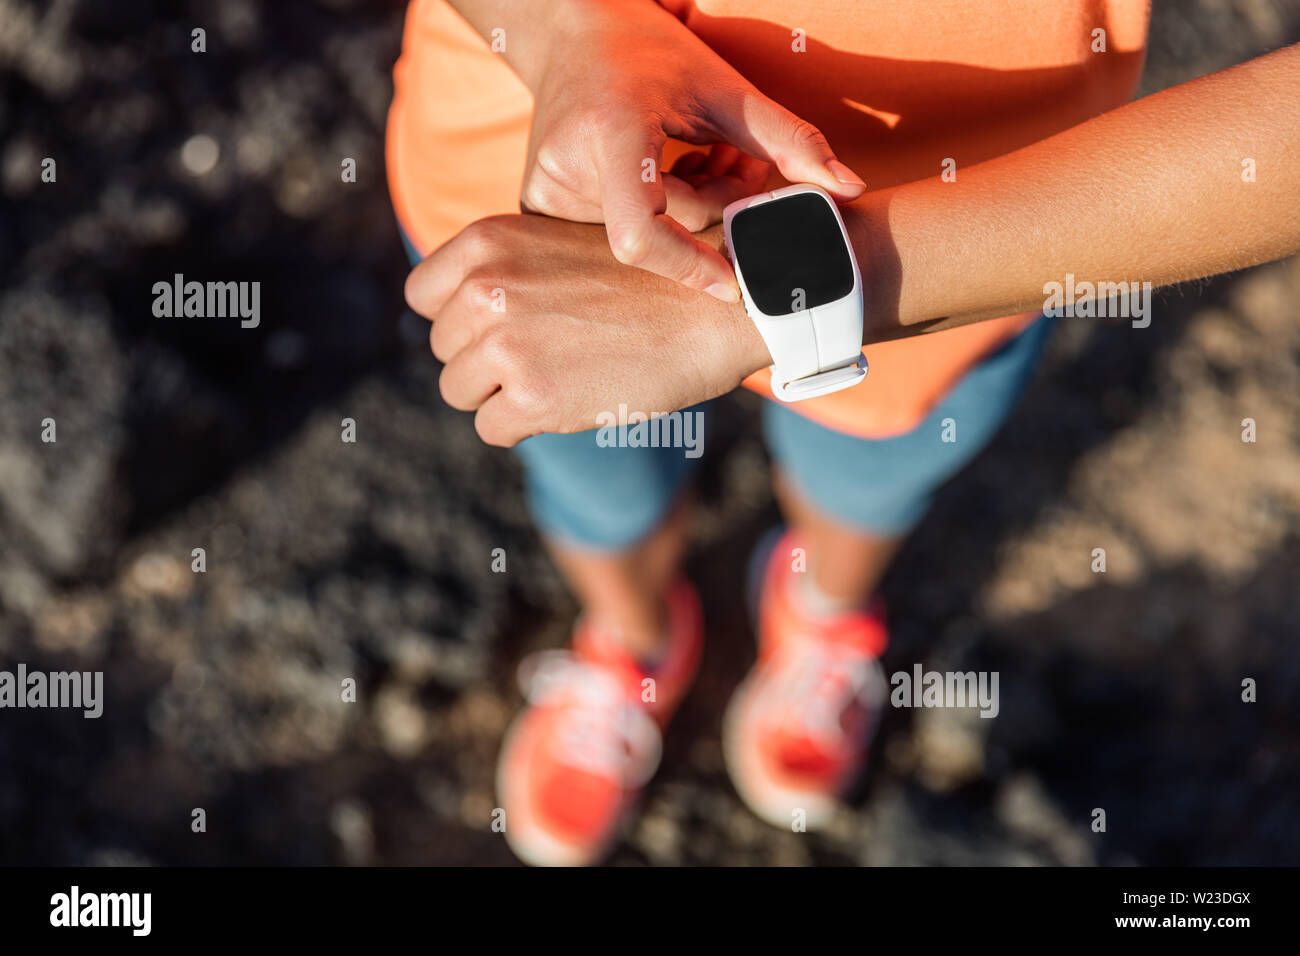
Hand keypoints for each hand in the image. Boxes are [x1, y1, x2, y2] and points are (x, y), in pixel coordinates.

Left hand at [404, 213, 772, 445]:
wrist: (720, 305)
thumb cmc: (651, 277)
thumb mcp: (560, 244)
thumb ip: (504, 273)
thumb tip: (460, 320)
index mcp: (487, 243)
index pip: (421, 297)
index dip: (456, 320)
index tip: (496, 328)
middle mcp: (485, 290)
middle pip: (443, 349)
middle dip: (484, 360)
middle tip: (546, 355)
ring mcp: (506, 346)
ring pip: (460, 392)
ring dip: (501, 395)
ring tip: (559, 377)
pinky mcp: (533, 398)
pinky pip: (493, 429)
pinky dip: (524, 426)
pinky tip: (569, 402)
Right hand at [516, 0, 865, 298]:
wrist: (571, 29)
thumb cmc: (651, 52)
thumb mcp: (724, 86)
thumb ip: (790, 139)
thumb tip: (851, 190)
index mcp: (610, 131)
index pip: (642, 233)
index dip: (688, 266)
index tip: (732, 283)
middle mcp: (567, 165)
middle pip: (659, 229)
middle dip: (712, 210)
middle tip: (741, 167)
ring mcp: (546, 189)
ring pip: (642, 233)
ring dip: (688, 208)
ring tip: (704, 157)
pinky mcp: (539, 203)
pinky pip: (614, 229)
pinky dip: (655, 210)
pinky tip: (670, 170)